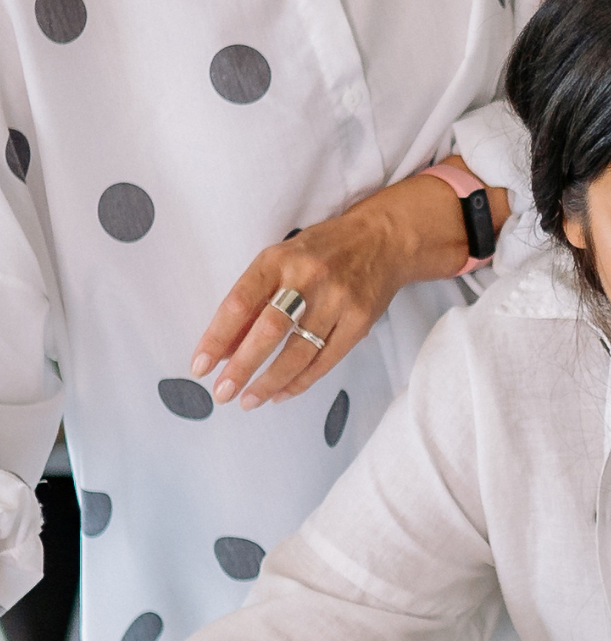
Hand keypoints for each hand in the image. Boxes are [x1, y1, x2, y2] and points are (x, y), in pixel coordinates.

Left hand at [190, 161, 504, 409]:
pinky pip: (326, 360)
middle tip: (222, 393)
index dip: (216, 338)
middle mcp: (308, 278)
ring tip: (249, 400)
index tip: (200, 366)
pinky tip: (281, 393)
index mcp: (278, 260)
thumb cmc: (320, 252)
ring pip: (299, 352)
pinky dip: (300, 381)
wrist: (381, 240)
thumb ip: (252, 301)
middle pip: (270, 330)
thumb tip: (223, 349)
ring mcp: (337, 301)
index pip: (239, 303)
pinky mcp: (359, 321)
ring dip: (270, 382)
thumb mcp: (279, 262)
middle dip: (242, 367)